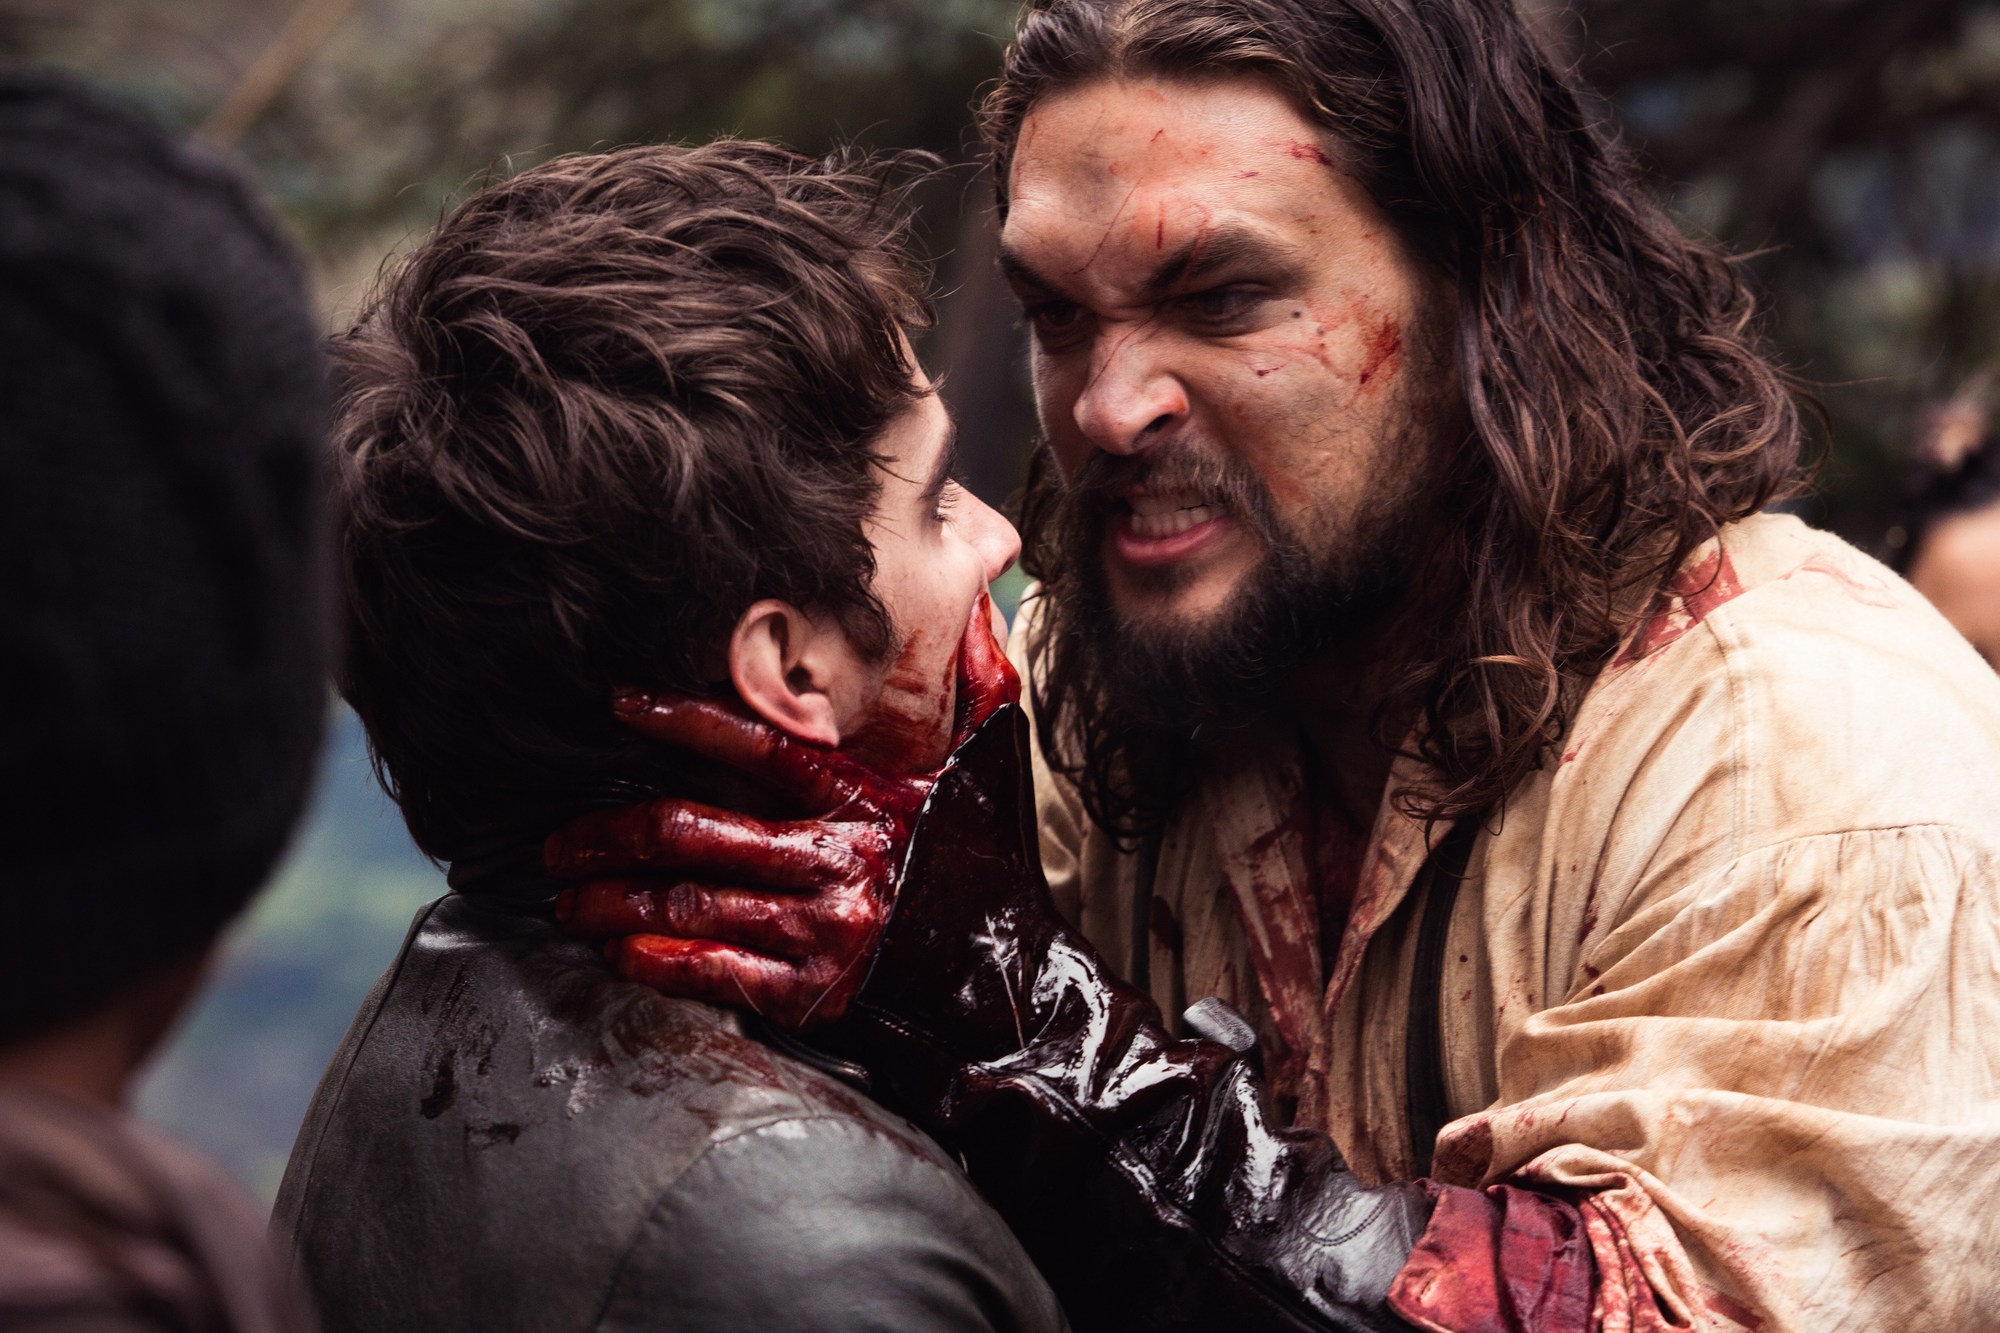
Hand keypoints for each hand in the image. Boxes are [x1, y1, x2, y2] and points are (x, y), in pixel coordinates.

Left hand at [547, 595, 1017, 1027]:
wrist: (1014, 988)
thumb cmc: (984, 874)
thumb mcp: (988, 771)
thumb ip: (975, 688)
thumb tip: (981, 608)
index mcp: (867, 797)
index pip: (762, 742)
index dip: (684, 719)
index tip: (622, 702)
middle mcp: (837, 858)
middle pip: (693, 830)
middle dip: (610, 833)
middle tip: (561, 840)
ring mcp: (820, 929)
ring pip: (686, 902)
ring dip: (612, 902)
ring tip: (568, 898)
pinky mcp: (812, 991)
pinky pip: (713, 971)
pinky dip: (657, 963)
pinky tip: (619, 954)